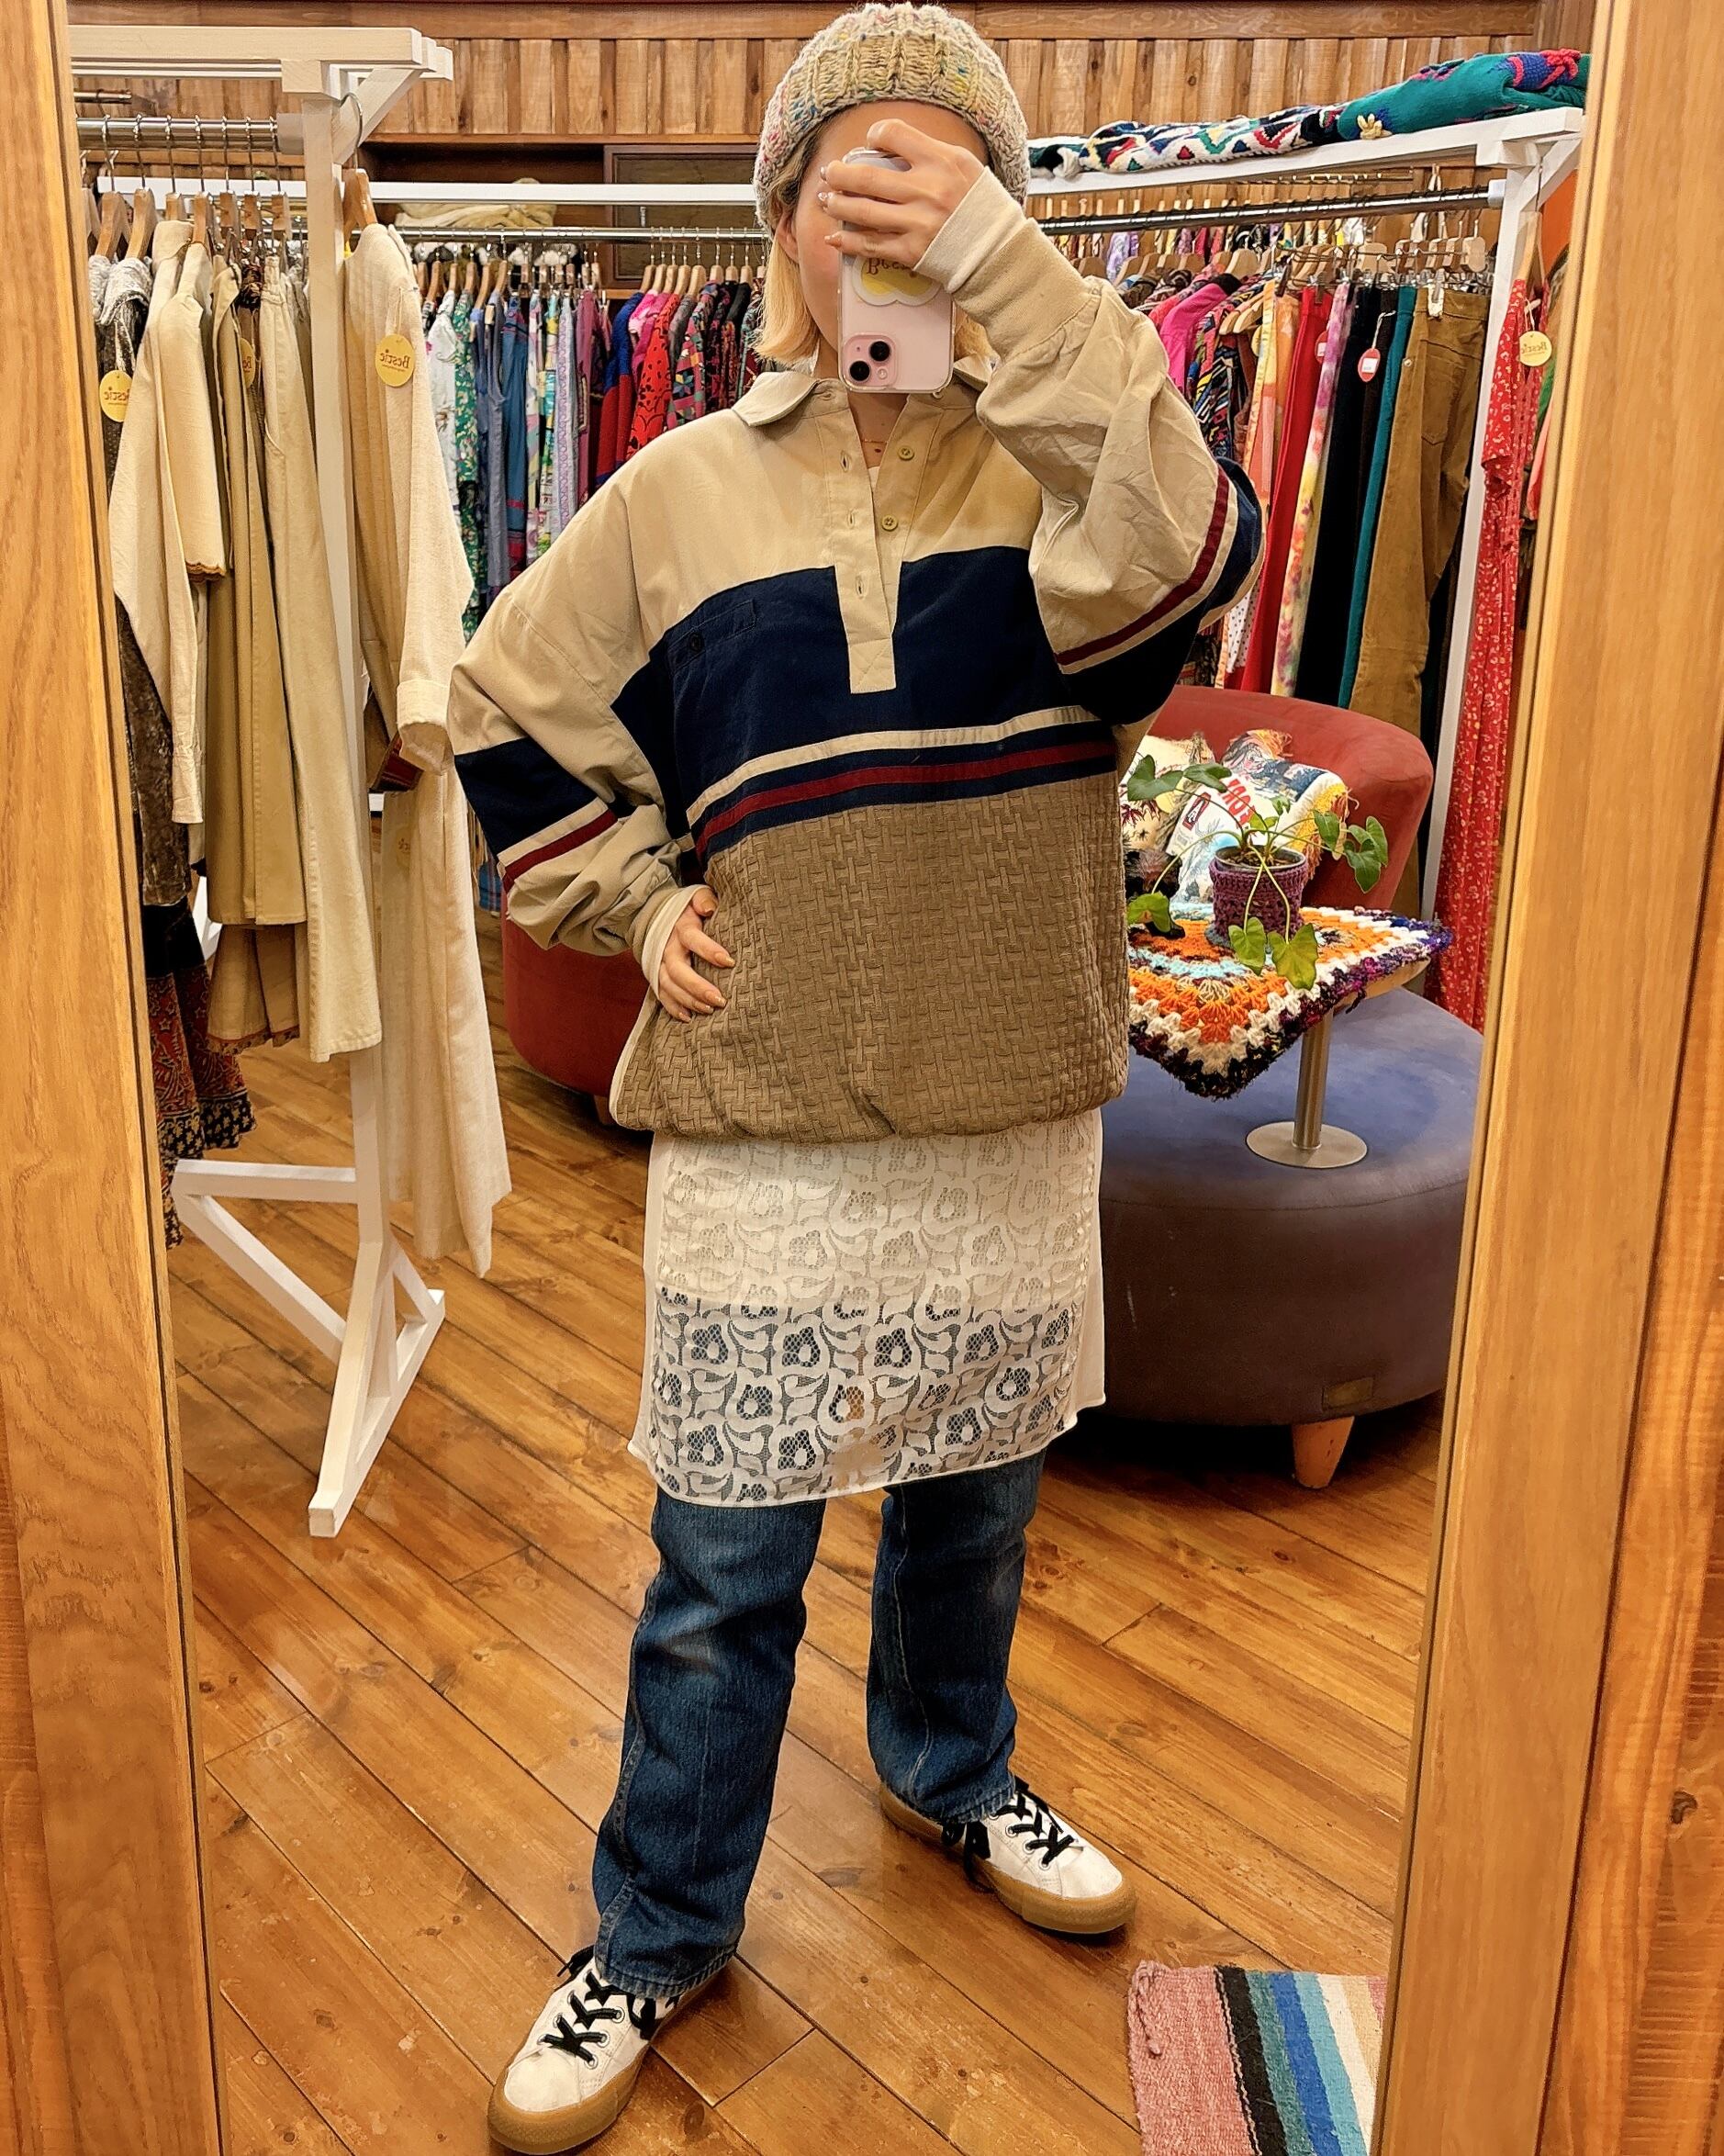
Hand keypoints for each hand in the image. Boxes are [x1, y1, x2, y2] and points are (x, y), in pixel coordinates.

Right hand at [656, 888, 732, 1021]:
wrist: (657, 914)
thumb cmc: (687, 909)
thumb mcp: (696, 897)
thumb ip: (705, 899)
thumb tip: (709, 908)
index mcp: (680, 927)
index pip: (693, 938)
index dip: (709, 950)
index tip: (729, 961)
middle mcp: (667, 947)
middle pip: (678, 970)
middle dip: (697, 986)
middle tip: (719, 1000)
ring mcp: (659, 963)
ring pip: (669, 985)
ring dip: (688, 1000)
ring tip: (709, 1010)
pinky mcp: (656, 975)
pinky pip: (661, 994)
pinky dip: (672, 1007)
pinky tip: (687, 1017)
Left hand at [819, 118, 983, 271]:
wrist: (997, 250)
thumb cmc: (980, 205)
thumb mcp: (963, 165)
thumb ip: (929, 154)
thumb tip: (890, 150)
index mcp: (940, 160)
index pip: (892, 134)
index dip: (875, 135)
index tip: (869, 144)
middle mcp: (926, 190)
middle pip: (866, 176)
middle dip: (839, 174)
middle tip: (829, 173)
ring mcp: (917, 222)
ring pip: (862, 211)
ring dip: (837, 205)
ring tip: (827, 200)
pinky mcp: (912, 251)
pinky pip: (870, 245)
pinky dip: (848, 240)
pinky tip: (835, 236)